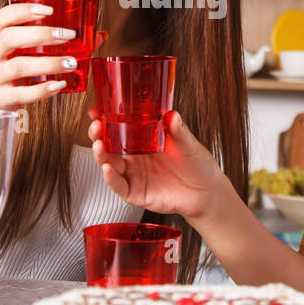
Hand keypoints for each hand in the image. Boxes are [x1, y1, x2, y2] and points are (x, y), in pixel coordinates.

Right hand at [0, 2, 77, 110]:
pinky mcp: (0, 98)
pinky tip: (59, 85)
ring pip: (18, 66)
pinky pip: (20, 94)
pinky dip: (41, 90)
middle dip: (40, 34)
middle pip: (9, 38)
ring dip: (47, 63)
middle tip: (67, 35)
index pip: (2, 17)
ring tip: (70, 63)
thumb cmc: (12, 73)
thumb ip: (55, 43)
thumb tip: (97, 36)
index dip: (23, 11)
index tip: (48, 11)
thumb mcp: (24, 54)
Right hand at [88, 108, 226, 220]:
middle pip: (108, 146)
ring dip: (101, 155)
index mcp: (143, 142)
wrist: (207, 192)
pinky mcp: (136, 193)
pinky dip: (110, 178)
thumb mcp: (188, 143)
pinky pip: (118, 186)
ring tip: (99, 145)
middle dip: (98, 135)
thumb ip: (178, 130)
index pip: (118, 129)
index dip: (105, 120)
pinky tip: (108, 168)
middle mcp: (135, 158)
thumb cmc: (197, 165)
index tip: (97, 110)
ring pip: (109, 164)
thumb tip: (172, 114)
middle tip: (96, 126)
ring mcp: (134, 175)